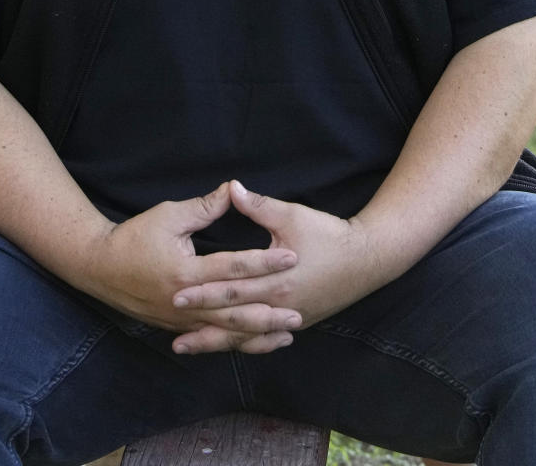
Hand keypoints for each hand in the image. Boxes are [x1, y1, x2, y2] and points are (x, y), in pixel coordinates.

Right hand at [81, 183, 301, 354]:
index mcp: (186, 272)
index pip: (233, 268)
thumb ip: (204, 207)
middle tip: (299, 311)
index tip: (291, 256)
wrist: (100, 268)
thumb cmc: (134, 237)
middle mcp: (186, 302)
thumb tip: (233, 189)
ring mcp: (181, 320)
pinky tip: (256, 342)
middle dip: (269, 312)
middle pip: (235, 311)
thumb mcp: (169, 215)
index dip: (264, 262)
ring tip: (287, 334)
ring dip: (257, 334)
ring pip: (226, 332)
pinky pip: (212, 339)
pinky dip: (236, 341)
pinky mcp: (178, 327)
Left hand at [170, 181, 379, 353]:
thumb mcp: (291, 215)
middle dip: (200, 320)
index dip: (202, 291)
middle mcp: (280, 306)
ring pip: (244, 336)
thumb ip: (258, 206)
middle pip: (232, 317)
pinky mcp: (297, 323)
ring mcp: (289, 319)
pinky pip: (262, 339)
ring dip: (214, 341)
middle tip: (169, 320)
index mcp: (276, 280)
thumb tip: (231, 188)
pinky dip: (240, 344)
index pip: (231, 288)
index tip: (174, 292)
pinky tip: (223, 347)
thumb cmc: (328, 234)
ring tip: (184, 346)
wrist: (366, 260)